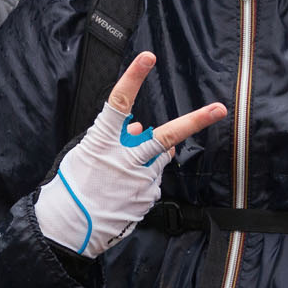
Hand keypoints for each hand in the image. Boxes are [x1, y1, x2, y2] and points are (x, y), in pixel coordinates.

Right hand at [34, 52, 226, 257]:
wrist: (68, 229)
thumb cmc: (70, 188)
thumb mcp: (84, 154)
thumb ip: (113, 137)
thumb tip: (138, 128)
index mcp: (101, 142)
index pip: (119, 103)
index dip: (133, 78)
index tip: (147, 57)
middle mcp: (125, 158)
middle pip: (166, 135)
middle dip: (195, 121)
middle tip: (219, 109)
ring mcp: (139, 180)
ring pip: (159, 157)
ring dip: (151, 156)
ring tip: (124, 171)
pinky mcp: (147, 198)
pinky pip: (152, 181)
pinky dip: (142, 180)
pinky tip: (122, 192)